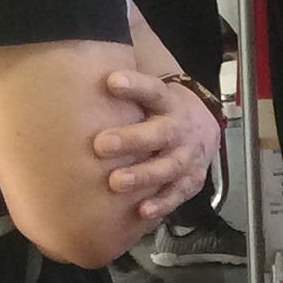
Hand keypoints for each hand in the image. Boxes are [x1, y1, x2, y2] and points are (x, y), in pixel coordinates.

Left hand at [91, 69, 219, 223]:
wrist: (205, 133)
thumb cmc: (162, 113)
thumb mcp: (152, 96)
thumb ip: (127, 91)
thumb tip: (77, 72)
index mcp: (169, 103)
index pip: (153, 90)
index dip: (135, 85)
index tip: (111, 81)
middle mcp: (180, 129)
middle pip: (159, 133)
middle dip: (132, 139)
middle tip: (101, 144)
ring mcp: (187, 157)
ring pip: (167, 167)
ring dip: (142, 175)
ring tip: (115, 182)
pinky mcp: (190, 181)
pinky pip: (176, 194)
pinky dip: (161, 203)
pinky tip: (142, 210)